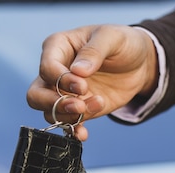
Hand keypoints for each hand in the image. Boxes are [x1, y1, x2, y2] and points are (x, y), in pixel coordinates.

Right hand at [26, 24, 157, 140]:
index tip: (83, 86)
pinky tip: (84, 133)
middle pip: (36, 95)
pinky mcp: (75, 109)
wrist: (138, 63)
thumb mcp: (112, 37)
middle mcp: (54, 72)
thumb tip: (77, 71)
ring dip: (72, 116)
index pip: (46, 68)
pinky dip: (72, 131)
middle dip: (55, 104)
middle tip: (78, 106)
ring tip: (98, 104)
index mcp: (57, 47)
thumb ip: (94, 51)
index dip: (62, 81)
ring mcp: (62, 93)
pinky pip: (64, 125)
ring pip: (50, 113)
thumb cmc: (121, 43)